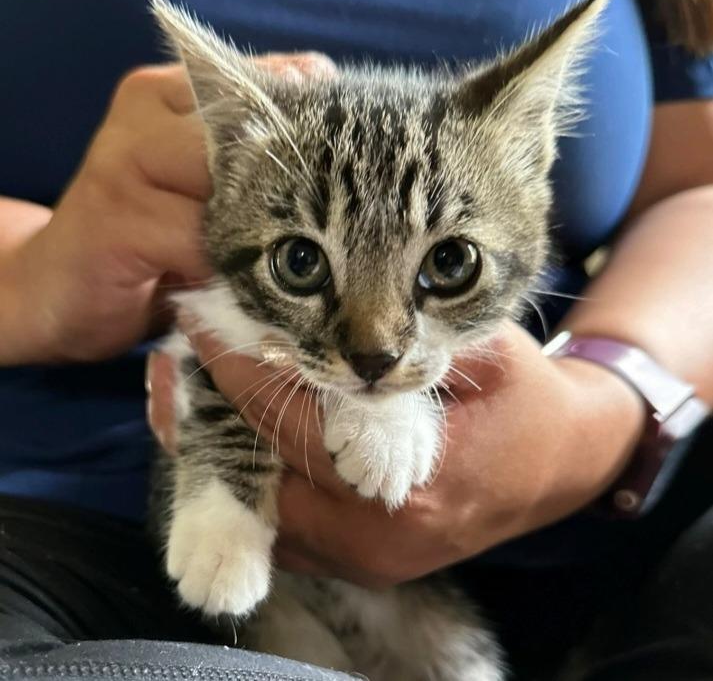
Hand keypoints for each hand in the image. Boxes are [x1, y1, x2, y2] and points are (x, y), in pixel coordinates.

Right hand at [1, 53, 335, 364]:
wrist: (58, 288)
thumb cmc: (148, 234)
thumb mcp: (202, 184)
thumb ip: (248, 144)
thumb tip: (324, 84)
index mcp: (167, 91)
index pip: (260, 81)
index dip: (314, 120)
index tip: (356, 151)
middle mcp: (144, 110)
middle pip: (251, 127)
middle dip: (296, 177)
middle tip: (329, 217)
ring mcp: (124, 158)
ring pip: (230, 181)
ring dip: (260, 229)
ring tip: (274, 260)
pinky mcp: (115, 217)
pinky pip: (200, 238)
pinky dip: (226, 267)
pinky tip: (225, 282)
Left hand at [148, 320, 644, 587]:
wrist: (565, 463)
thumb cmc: (525, 396)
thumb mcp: (483, 349)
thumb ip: (410, 339)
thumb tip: (324, 309)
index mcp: (415, 482)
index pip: (297, 421)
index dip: (243, 365)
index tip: (203, 318)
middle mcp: (381, 536)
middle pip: (265, 473)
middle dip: (214, 412)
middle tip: (171, 362)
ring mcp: (370, 561)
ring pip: (267, 508)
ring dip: (224, 451)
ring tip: (184, 397)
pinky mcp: (365, 564)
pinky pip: (289, 528)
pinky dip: (256, 482)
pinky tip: (231, 439)